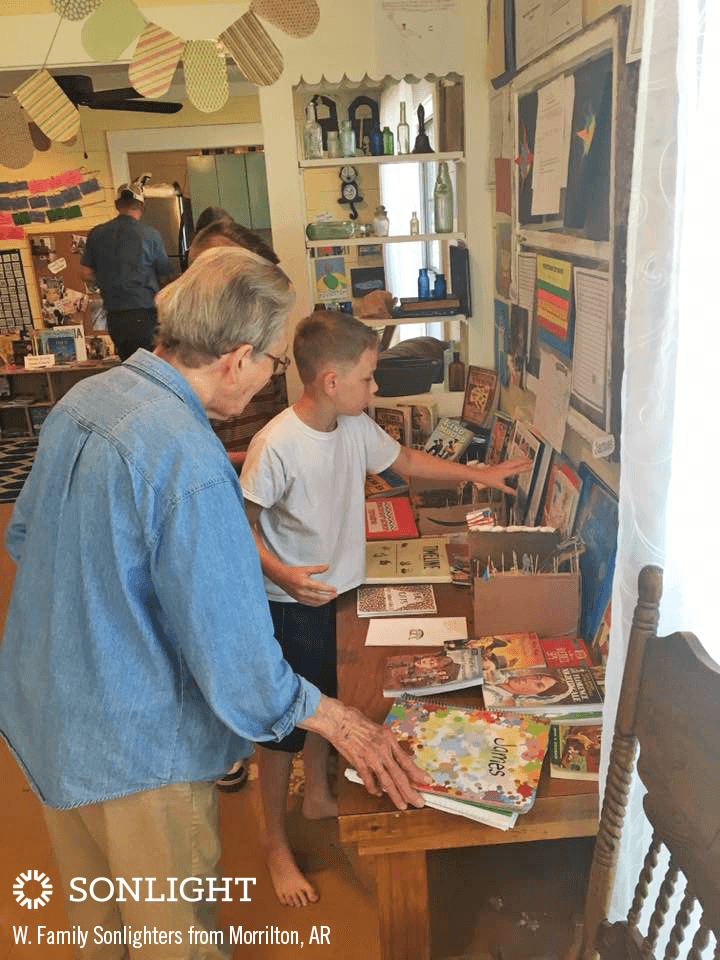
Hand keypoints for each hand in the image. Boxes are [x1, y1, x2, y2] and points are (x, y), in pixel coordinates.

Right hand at [276, 563, 336, 605]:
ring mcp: (300, 597)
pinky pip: (310, 603)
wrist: (280, 576)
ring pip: (315, 602)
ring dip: (324, 601)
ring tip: (330, 599)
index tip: (335, 589)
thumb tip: (327, 567)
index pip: (320, 588)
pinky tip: (321, 601)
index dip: (329, 589)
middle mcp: (302, 591)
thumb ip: (317, 569)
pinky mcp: (298, 599)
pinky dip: (317, 603)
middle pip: (319, 597)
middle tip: (335, 595)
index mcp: (304, 583)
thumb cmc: (292, 572)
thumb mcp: (305, 569)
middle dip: (328, 597)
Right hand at [300, 697, 430, 809]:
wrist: (340, 721)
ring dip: (396, 796)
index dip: (418, 773)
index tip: (427, 781)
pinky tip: (378, 793)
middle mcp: (383, 751)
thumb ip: (389, 744)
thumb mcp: (380, 730)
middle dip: (411, 792)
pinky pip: (369, 782)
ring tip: (402, 805)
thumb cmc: (358, 722)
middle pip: (400, 776)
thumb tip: (398, 757)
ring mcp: (371, 759)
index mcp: (389, 741)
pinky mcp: (359, 764)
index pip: (407, 761)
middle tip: (419, 802)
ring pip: (387, 782)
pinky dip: (375, 789)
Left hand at [473, 456, 532, 494]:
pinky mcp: (500, 465)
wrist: (480, 474)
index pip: (518, 469)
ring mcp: (503, 465)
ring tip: (526, 457)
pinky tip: (515, 459)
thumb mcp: (499, 487)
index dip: (525, 468)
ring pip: (514, 460)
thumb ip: (508, 490)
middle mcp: (505, 467)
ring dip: (520, 459)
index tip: (532, 466)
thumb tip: (515, 493)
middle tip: (532, 460)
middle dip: (525, 461)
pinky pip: (510, 460)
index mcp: (506, 471)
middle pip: (517, 462)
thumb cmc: (488, 480)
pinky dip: (515, 459)